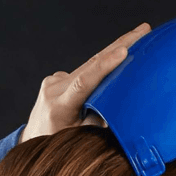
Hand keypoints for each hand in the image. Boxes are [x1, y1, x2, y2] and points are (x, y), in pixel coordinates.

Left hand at [20, 23, 151, 142]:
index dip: (105, 66)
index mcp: (59, 107)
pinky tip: (116, 60)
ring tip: (137, 37)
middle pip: (90, 65)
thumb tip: (119, 106)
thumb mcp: (81, 139)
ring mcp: (53, 81)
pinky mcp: (56, 79)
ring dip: (113, 53)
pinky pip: (83, 71)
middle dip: (118, 46)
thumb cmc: (59, 144)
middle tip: (142, 30)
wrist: (33, 140)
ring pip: (88, 66)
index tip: (124, 51)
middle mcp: (54, 89)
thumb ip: (98, 122)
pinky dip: (100, 67)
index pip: (84, 82)